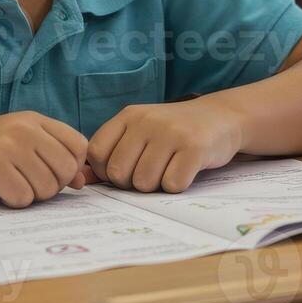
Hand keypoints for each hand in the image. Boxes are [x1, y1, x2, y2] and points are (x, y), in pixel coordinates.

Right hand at [0, 112, 89, 207]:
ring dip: (27, 195)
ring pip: (47, 188)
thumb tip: (82, 180)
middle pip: (66, 170)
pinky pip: (23, 198)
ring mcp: (9, 144)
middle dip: (48, 187)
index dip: (70, 167)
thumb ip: (48, 156)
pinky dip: (9, 201)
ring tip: (4, 184)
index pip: (78, 145)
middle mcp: (24, 127)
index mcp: (33, 119)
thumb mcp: (15, 145)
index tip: (50, 175)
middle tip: (21, 183)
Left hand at [87, 97, 242, 193]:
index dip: (106, 171)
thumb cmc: (173, 131)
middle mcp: (147, 121)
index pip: (96, 153)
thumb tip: (81, 179)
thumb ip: (112, 152)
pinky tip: (185, 170)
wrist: (220, 117)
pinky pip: (172, 185)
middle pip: (118, 174)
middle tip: (151, 172)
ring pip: (144, 183)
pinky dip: (177, 186)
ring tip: (169, 169)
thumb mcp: (141, 131)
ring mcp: (171, 133)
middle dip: (131, 183)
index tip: (125, 169)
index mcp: (129, 116)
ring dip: (156, 186)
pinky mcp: (195, 148)